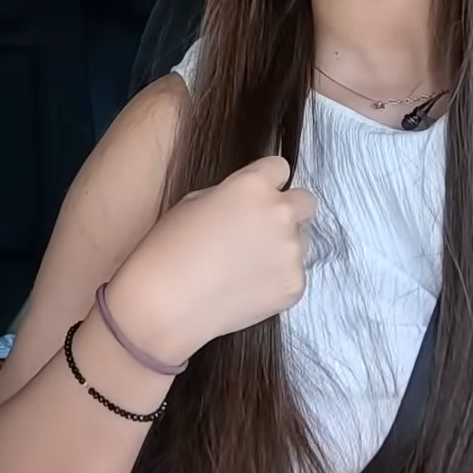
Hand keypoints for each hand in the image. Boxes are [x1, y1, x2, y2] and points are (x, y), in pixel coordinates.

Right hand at [106, 155, 314, 364]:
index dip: (267, 181)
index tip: (257, 196)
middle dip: (288, 210)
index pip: (279, 168)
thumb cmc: (169, 249)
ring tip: (246, 265)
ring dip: (282, 246)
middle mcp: (280, 214)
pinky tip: (246, 287)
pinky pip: (294, 273)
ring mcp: (292, 252)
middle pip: (306, 201)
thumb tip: (248, 203)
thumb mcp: (193, 202)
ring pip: (301, 240)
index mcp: (253, 186)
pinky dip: (276, 278)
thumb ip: (232, 195)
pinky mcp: (294, 285)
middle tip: (260, 229)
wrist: (166, 304)